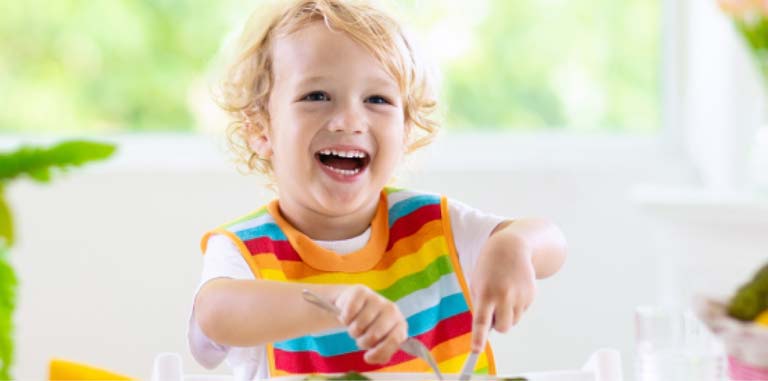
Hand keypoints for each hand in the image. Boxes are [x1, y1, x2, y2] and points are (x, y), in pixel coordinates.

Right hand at [335, 285, 407, 363]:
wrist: (354, 304)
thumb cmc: (369, 327)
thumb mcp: (378, 342)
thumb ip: (380, 354)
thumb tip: (370, 358)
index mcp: (400, 324)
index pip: (394, 340)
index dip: (379, 351)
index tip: (367, 356)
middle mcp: (392, 309)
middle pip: (374, 335)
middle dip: (362, 341)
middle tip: (361, 337)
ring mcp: (377, 299)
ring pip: (359, 325)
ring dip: (353, 331)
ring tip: (355, 325)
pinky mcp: (361, 291)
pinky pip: (349, 314)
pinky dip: (345, 319)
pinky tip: (349, 315)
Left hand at [469, 229, 536, 351]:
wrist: (510, 248)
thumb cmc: (488, 268)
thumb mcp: (477, 283)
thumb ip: (481, 306)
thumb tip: (488, 329)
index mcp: (485, 292)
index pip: (481, 320)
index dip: (478, 337)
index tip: (476, 350)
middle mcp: (503, 295)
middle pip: (503, 328)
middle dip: (498, 325)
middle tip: (494, 310)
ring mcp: (519, 295)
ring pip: (513, 321)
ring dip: (507, 315)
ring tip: (503, 294)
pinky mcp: (531, 294)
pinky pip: (522, 312)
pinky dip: (516, 306)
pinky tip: (513, 289)